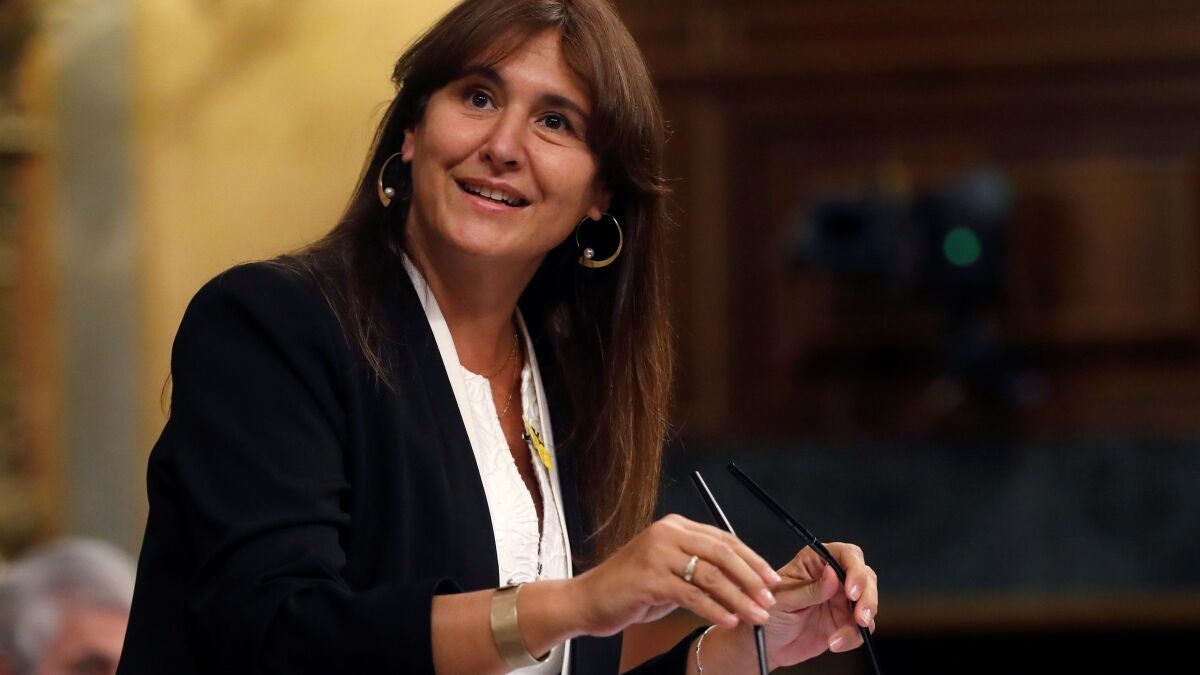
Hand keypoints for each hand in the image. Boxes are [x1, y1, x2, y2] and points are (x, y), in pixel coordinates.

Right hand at [568, 514, 782, 636]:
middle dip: (751, 577)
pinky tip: (728, 620)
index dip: (751, 559)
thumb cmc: (629, 588)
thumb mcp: (667, 570)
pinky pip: (691, 595)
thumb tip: (741, 580)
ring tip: (756, 614)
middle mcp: (667, 534)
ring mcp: (656, 554)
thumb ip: (697, 568)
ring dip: (739, 598)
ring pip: (711, 575)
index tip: (771, 578)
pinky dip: (714, 610)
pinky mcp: (649, 578)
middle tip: (769, 598)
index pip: (723, 538)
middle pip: (722, 552)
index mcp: (674, 526)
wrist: (587, 600)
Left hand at [758, 542, 878, 667]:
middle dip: (867, 596)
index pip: (845, 554)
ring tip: (840, 636)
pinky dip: (852, 637)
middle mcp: (832, 578)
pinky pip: (860, 628)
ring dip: (864, 618)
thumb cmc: (766, 613)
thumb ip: (810, 589)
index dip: (854, 569)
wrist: (765, 645)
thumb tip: (833, 574)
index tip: (852, 590)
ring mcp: (840, 600)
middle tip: (860, 616)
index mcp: (814, 562)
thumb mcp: (783, 600)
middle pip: (865, 576)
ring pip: (868, 601)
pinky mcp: (844, 622)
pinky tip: (834, 643)